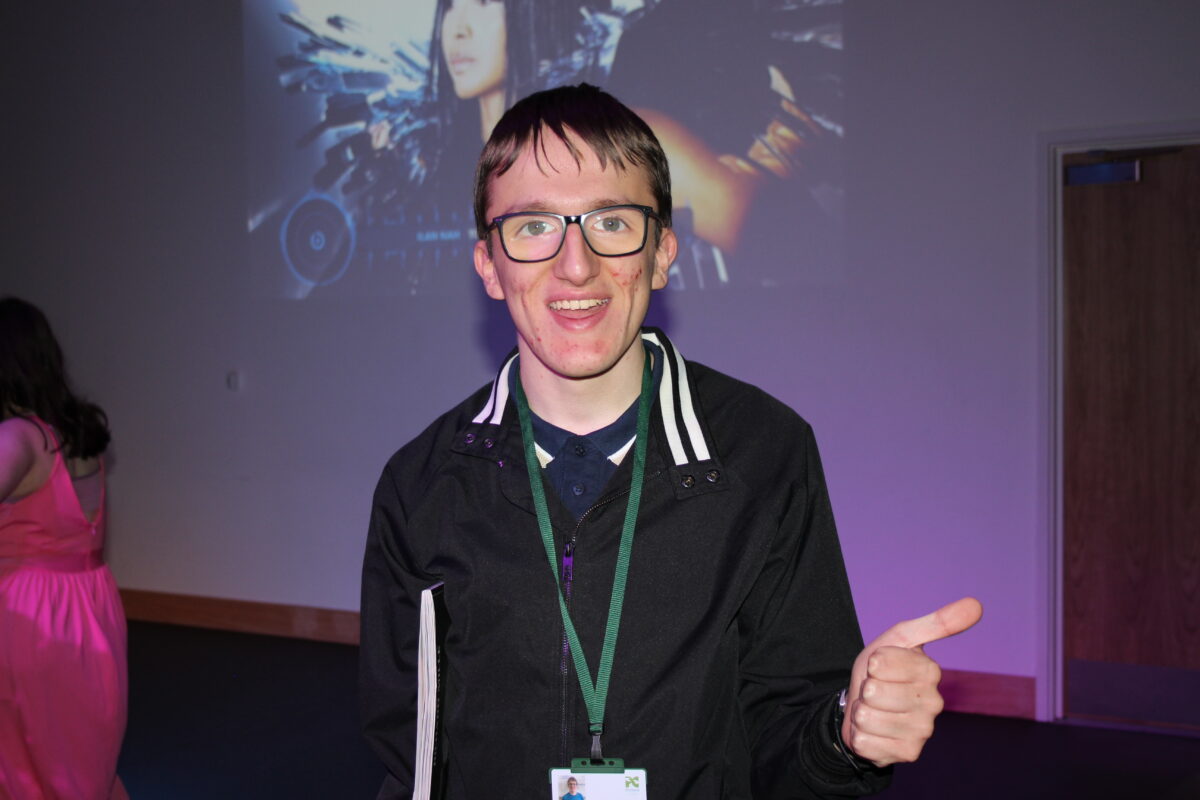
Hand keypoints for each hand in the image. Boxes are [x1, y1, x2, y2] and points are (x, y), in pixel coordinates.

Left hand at [841, 596, 982, 766]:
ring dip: (861, 713)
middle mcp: (933, 702)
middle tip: (876, 691)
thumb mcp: (900, 639)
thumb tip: (976, 604)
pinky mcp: (907, 754)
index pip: (880, 663)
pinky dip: (861, 737)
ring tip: (875, 710)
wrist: (867, 707)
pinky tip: (875, 732)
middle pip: (872, 692)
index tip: (880, 666)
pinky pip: (865, 743)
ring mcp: (922, 731)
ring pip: (866, 717)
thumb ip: (936, 623)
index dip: (872, 664)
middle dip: (865, 690)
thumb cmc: (882, 670)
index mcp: (930, 671)